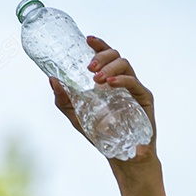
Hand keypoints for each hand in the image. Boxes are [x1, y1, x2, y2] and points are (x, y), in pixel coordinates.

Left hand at [49, 35, 157, 162]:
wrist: (123, 156)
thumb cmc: (101, 135)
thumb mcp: (77, 117)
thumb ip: (64, 100)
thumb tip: (52, 79)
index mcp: (109, 80)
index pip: (106, 56)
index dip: (98, 45)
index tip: (87, 39)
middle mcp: (123, 80)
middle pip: (116, 55)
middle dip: (101, 56)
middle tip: (89, 67)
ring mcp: (134, 88)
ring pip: (126, 65)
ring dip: (110, 67)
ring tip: (97, 78)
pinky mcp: (143, 99)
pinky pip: (135, 83)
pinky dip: (122, 80)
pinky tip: (110, 84)